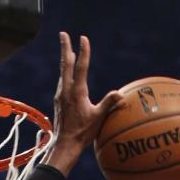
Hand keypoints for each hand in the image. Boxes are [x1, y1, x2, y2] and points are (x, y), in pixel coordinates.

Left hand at [51, 32, 121, 164]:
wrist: (64, 145)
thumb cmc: (82, 134)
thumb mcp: (98, 119)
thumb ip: (108, 104)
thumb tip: (121, 94)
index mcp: (77, 92)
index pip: (81, 66)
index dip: (84, 51)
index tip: (83, 38)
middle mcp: (66, 90)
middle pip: (66, 64)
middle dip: (65, 47)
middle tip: (63, 33)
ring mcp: (61, 95)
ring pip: (63, 72)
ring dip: (65, 59)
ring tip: (68, 51)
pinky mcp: (59, 101)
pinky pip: (62, 82)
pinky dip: (65, 72)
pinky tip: (66, 74)